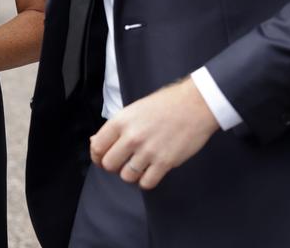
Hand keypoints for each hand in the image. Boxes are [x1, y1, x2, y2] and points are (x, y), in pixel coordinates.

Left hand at [90, 77, 219, 189]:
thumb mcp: (133, 110)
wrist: (194, 105)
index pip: (97, 147)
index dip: (97, 157)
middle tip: (121, 163)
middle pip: (109, 165)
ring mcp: (148, 151)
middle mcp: (131, 137)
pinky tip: (149, 172)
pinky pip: (146, 183)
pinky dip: (145, 181)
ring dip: (130, 175)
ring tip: (137, 166)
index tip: (102, 159)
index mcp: (120, 121)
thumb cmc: (164, 105)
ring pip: (126, 176)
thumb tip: (95, 142)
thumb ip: (115, 128)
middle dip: (113, 167)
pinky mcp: (165, 162)